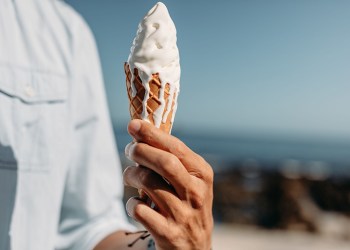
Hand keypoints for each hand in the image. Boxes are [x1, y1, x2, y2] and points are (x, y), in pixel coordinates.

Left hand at [123, 119, 213, 249]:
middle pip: (164, 162)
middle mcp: (196, 193)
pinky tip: (135, 203)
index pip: (176, 148)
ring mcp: (183, 215)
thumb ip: (172, 159)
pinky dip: (131, 203)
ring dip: (131, 174)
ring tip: (130, 174)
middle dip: (141, 151)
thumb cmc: (187, 205)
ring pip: (148, 183)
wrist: (194, 248)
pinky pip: (140, 210)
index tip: (134, 125)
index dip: (152, 134)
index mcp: (202, 175)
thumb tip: (141, 132)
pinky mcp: (168, 233)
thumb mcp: (189, 181)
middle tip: (129, 149)